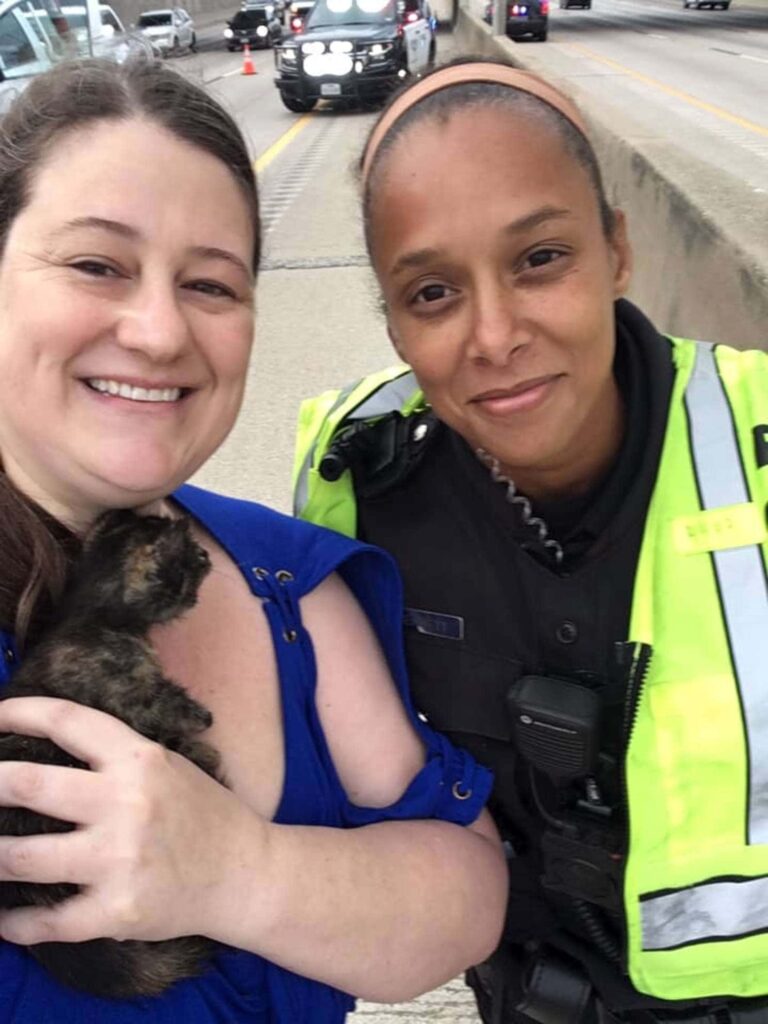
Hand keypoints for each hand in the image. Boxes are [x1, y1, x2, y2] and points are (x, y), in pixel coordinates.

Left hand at [0, 697, 266, 946]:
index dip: (18, 714)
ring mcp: (120, 859)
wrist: (244, 873)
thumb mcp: (165, 765)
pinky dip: (14, 922)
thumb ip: (113, 755)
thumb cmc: (201, 813)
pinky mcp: (117, 910)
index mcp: (138, 759)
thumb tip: (45, 745)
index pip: (65, 721)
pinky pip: (47, 921)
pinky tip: (4, 916)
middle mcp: (126, 803)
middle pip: (28, 784)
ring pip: (22, 857)